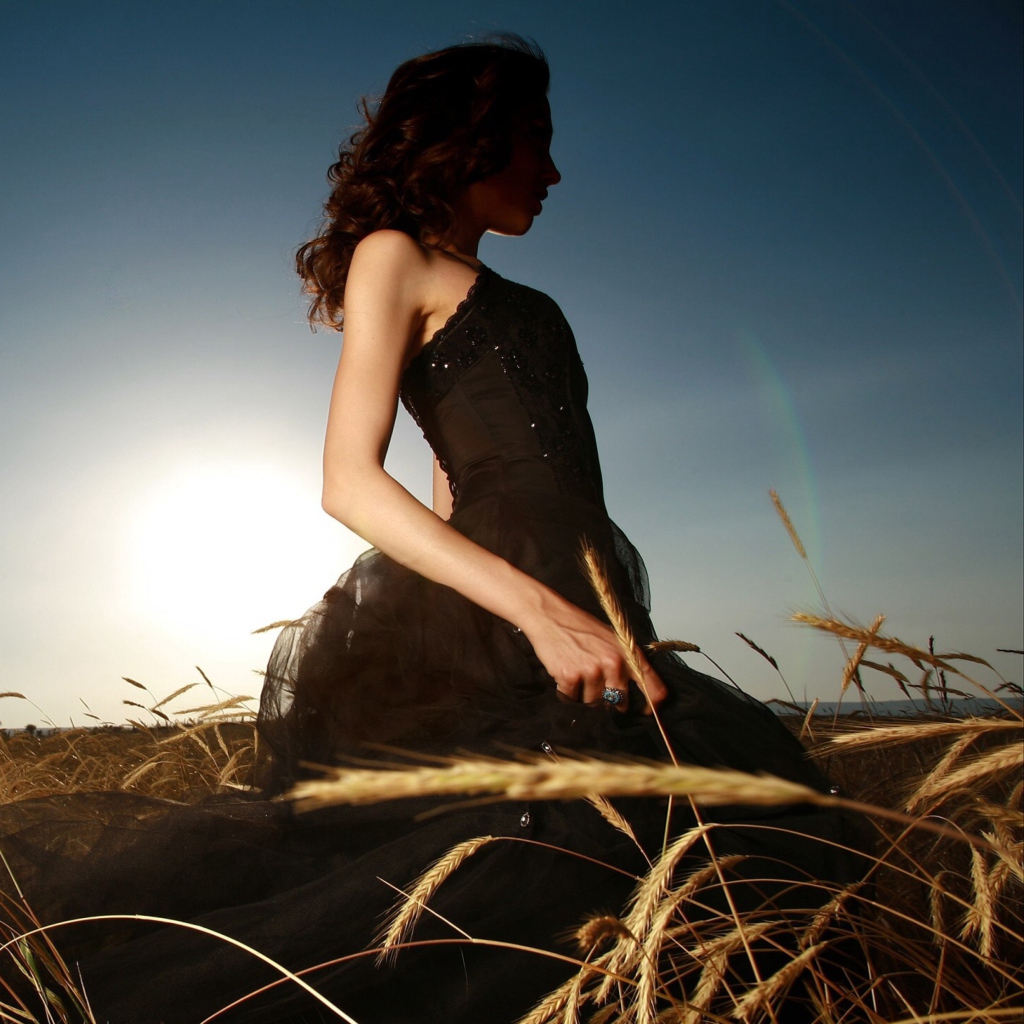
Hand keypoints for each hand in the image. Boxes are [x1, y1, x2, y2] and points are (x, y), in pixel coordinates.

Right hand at [519, 594, 667, 713]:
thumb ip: (625, 663)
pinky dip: (566, 692)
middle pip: (619, 702)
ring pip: (593, 703)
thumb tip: (631, 693)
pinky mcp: (570, 677)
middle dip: (609, 700)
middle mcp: (613, 663)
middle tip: (596, 685)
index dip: (652, 704)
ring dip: (584, 694)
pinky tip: (564, 674)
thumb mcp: (611, 639)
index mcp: (628, 653)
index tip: (646, 712)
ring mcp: (592, 671)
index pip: (652, 686)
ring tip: (577, 672)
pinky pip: (571, 699)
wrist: (550, 615)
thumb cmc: (580, 626)